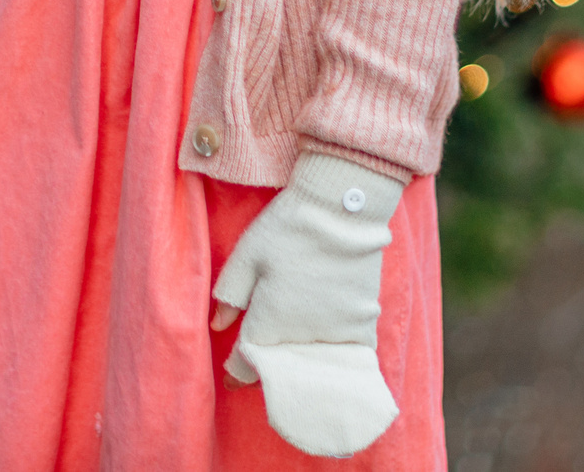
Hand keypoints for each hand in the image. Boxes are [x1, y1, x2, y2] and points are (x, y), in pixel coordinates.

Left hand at [211, 153, 403, 458]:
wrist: (343, 207)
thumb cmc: (287, 227)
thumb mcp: (246, 255)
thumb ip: (230, 295)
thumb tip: (218, 327)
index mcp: (270, 323)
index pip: (248, 365)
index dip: (236, 371)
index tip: (230, 376)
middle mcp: (304, 336)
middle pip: (282, 368)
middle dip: (268, 368)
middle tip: (261, 360)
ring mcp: (338, 332)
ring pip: (314, 363)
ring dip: (302, 362)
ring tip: (294, 352)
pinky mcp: (365, 321)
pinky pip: (349, 353)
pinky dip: (336, 352)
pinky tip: (328, 341)